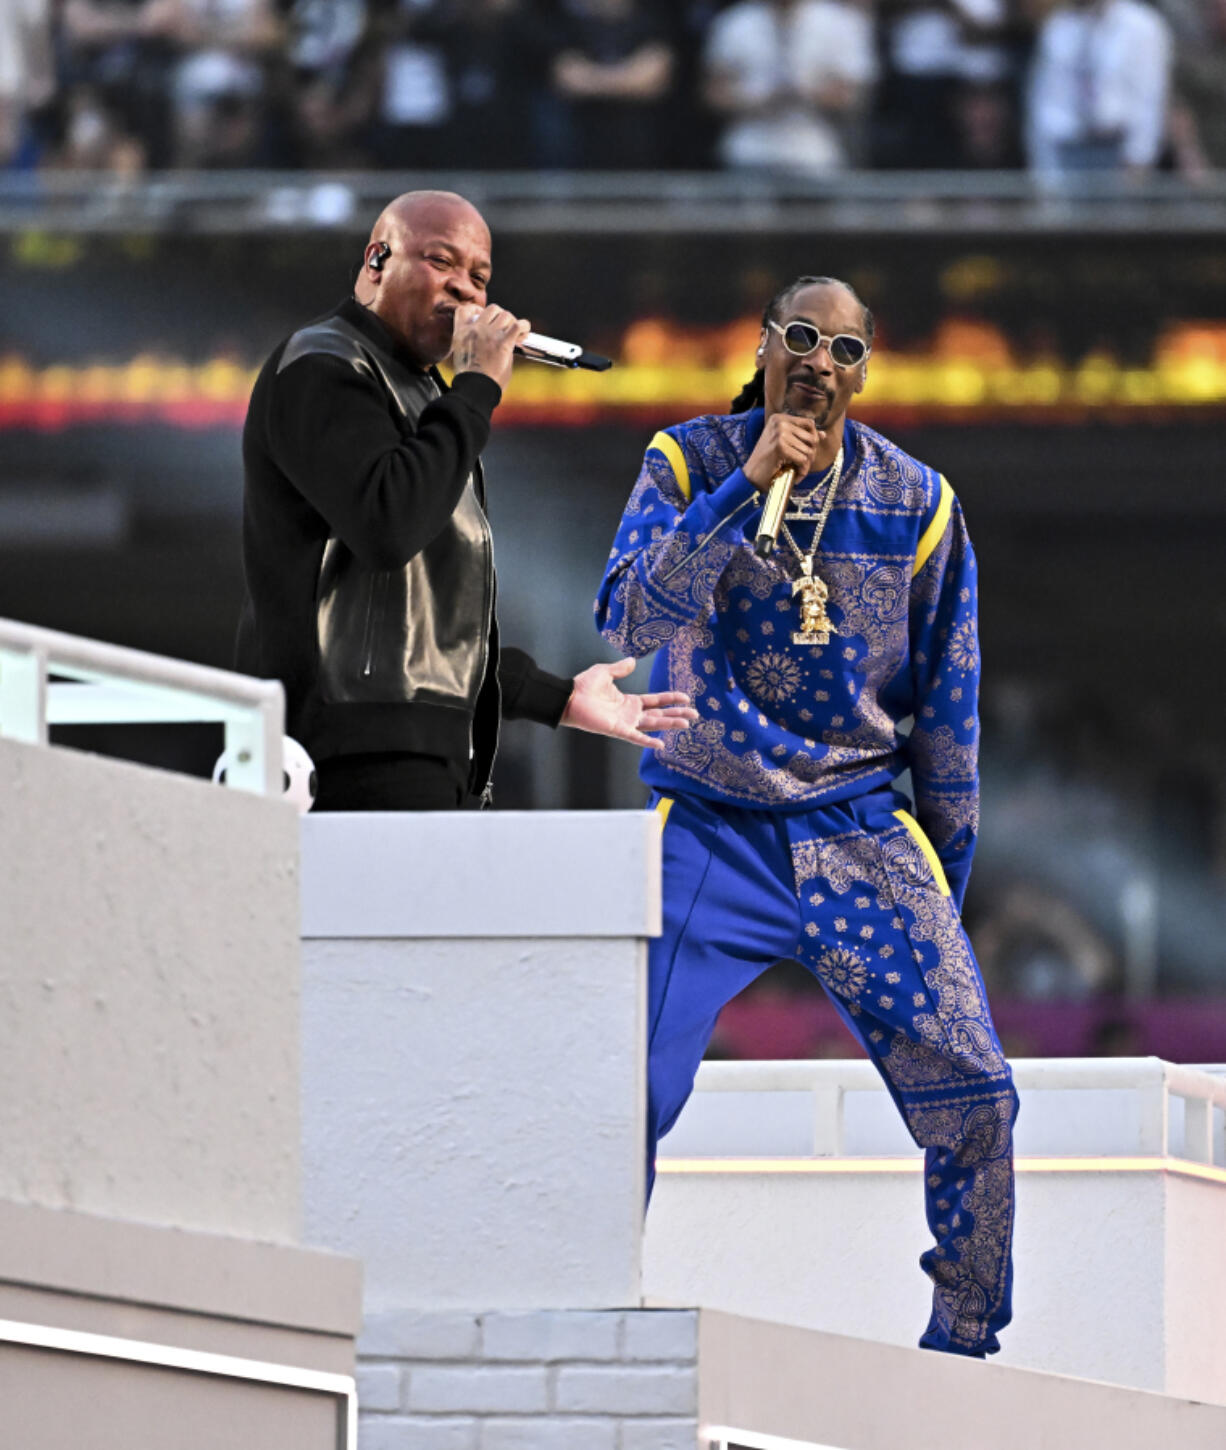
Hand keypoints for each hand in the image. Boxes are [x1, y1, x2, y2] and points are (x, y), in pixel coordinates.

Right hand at [450, 303, 530, 391]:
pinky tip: (524, 333)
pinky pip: (518, 325)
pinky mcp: (503, 343)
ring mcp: (489, 335)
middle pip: (491, 309)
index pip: (465, 309)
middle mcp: (475, 329)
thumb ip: (474, 343)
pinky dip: (524, 326)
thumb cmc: (470, 379)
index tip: (483, 317)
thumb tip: (492, 340)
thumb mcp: (464, 355)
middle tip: (504, 328)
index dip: (476, 310)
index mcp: (461, 333)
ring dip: (512, 322)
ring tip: (515, 333)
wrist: (474, 389)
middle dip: (500, 316)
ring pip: (505, 315)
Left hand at [561, 658, 697, 750]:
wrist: (569, 698)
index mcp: (629, 701)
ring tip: (687, 724)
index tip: (686, 699)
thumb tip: (633, 661)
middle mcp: (630, 713)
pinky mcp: (618, 730)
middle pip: (659, 714)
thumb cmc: (584, 687)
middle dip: (677, 715)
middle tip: (695, 715)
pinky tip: (662, 744)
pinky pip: (636, 737)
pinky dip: (648, 741)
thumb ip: (620, 669)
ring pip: (653, 724)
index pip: (655, 701)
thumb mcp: (605, 672)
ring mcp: (626, 723)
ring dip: (670, 724)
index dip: (671, 699)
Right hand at [744, 412, 820, 490]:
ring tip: (797, 472)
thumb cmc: (767, 461)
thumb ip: (801, 437)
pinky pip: (803, 460)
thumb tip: (823, 434)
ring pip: (809, 450)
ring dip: (806, 465)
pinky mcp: (780, 446)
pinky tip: (795, 476)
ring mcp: (780, 433)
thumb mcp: (784, 444)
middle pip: (812, 437)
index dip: (813, 439)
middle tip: (802, 466)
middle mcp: (780, 422)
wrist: (751, 476)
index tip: (807, 453)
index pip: (810, 423)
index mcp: (779, 418)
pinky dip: (802, 471)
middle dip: (811, 454)